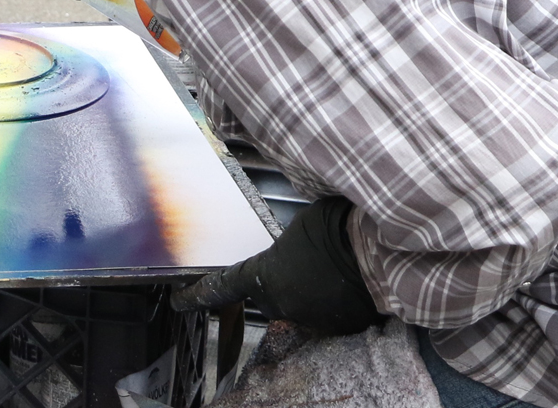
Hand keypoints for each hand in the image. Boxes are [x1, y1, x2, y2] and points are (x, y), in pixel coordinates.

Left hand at [172, 197, 382, 333]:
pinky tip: (348, 283)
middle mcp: (282, 304)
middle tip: (299, 268)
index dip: (198, 295)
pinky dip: (333, 302)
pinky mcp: (339, 328)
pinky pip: (328, 315)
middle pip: (268, 299)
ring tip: (331, 270)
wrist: (378, 253)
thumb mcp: (297, 230)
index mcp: (264, 276)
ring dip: (310, 294)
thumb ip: (283, 249)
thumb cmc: (334, 228)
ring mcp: (311, 319)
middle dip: (278, 287)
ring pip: (300, 308)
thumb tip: (291, 253)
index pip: (221, 287)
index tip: (179, 301)